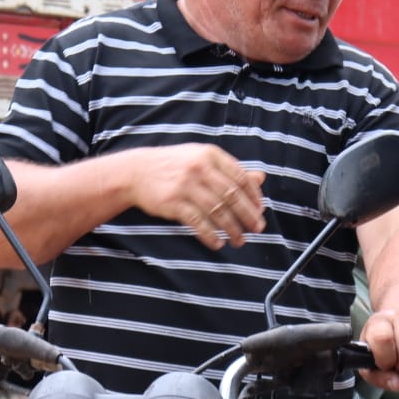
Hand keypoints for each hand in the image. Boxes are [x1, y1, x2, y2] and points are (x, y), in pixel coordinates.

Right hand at [122, 144, 265, 249]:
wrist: (137, 171)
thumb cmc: (176, 166)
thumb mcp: (203, 160)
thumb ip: (231, 170)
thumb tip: (261, 178)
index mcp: (211, 155)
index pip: (241, 178)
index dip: (254, 197)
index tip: (260, 211)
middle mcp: (200, 168)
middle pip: (232, 196)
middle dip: (248, 215)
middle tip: (257, 229)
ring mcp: (186, 185)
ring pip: (218, 211)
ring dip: (232, 229)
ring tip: (239, 241)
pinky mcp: (173, 202)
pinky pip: (198, 223)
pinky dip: (210, 235)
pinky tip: (218, 243)